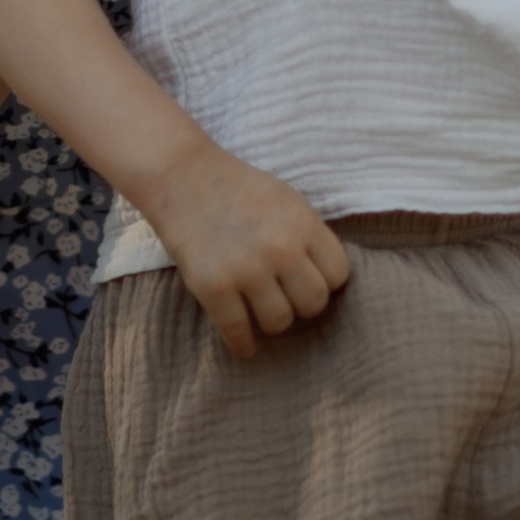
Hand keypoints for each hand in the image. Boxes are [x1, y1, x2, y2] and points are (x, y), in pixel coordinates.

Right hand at [139, 143, 354, 358]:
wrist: (181, 176)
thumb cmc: (237, 189)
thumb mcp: (286, 200)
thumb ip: (307, 236)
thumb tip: (327, 280)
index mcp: (302, 223)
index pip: (338, 274)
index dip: (325, 280)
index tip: (307, 279)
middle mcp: (280, 248)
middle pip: (314, 303)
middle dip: (302, 304)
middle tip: (285, 296)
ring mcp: (246, 269)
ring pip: (279, 322)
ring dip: (272, 320)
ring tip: (260, 309)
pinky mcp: (213, 287)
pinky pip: (238, 332)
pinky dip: (243, 343)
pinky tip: (244, 343)